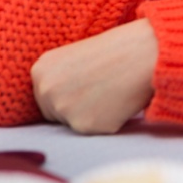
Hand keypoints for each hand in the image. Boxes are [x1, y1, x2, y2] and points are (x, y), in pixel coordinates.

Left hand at [30, 19, 158, 133]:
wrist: (141, 54)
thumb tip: (53, 103)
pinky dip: (106, 121)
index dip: (67, 93)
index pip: (43, 97)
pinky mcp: (84, 125)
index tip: (85, 83)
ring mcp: (63, 109)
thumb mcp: (73, 57)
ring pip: (73, 124)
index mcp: (40, 70)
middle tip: (99, 89)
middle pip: (54, 114)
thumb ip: (57, 79)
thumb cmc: (114, 51)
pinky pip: (92, 130)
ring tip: (109, 92)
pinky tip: (117, 103)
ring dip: (91, 114)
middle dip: (74, 108)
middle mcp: (46, 90)